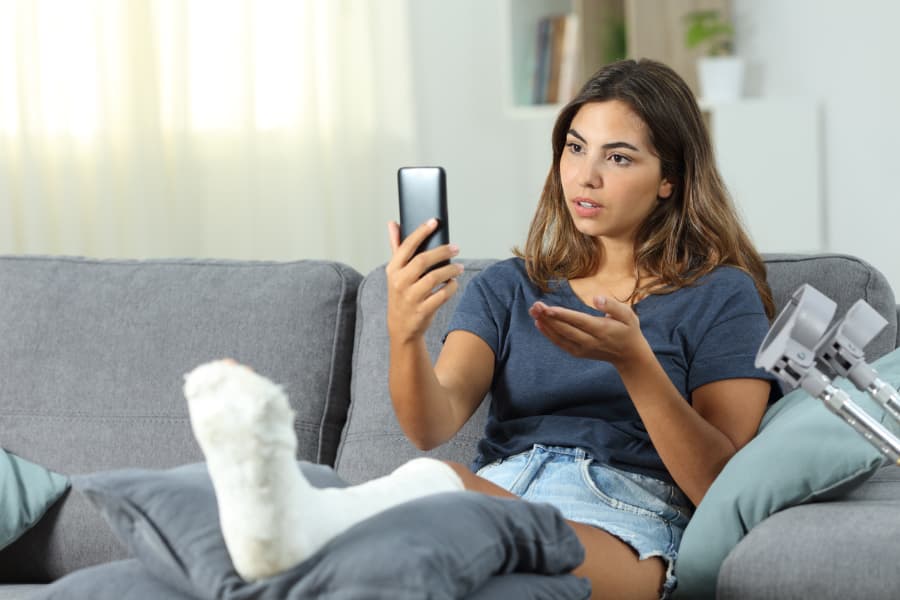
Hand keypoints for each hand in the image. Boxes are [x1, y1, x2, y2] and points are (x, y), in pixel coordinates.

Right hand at [386, 219, 463, 343]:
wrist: (401, 327)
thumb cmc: (401, 294)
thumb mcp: (395, 272)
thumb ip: (396, 247)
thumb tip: (392, 223)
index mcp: (393, 269)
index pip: (407, 246)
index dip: (421, 232)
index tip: (434, 222)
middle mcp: (399, 282)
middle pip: (423, 260)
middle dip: (442, 251)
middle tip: (456, 247)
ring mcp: (410, 298)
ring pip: (434, 278)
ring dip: (450, 270)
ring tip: (459, 267)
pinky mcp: (422, 310)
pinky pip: (442, 295)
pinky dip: (451, 287)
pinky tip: (454, 283)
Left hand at [528, 295, 650, 366]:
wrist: (629, 356)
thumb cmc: (628, 330)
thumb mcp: (628, 315)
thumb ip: (612, 305)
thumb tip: (596, 298)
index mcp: (601, 330)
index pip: (578, 321)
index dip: (562, 315)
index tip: (547, 308)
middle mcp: (590, 341)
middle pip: (565, 329)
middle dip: (548, 317)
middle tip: (535, 305)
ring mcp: (582, 349)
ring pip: (560, 337)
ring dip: (545, 324)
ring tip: (533, 311)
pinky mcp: (578, 352)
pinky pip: (560, 343)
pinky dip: (549, 334)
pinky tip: (539, 323)